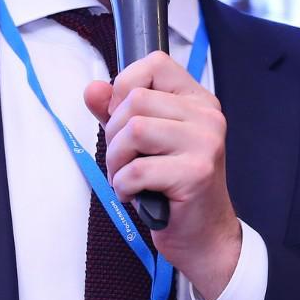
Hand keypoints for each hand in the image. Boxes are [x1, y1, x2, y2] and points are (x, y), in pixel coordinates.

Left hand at [85, 51, 242, 299]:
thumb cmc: (171, 188)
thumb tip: (92, 89)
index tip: (119, 118)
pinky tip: (135, 195)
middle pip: (136, 100)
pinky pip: (138, 169)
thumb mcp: (142, 143)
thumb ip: (116, 113)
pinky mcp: (196, 173)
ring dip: (116, 160)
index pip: (155, 64)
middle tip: (122, 162)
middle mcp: (207, 116)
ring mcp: (205, 143)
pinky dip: (124, 185)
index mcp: (197, 100)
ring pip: (135, 130)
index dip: (124, 86)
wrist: (202, 236)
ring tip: (126, 178)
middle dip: (114, 134)